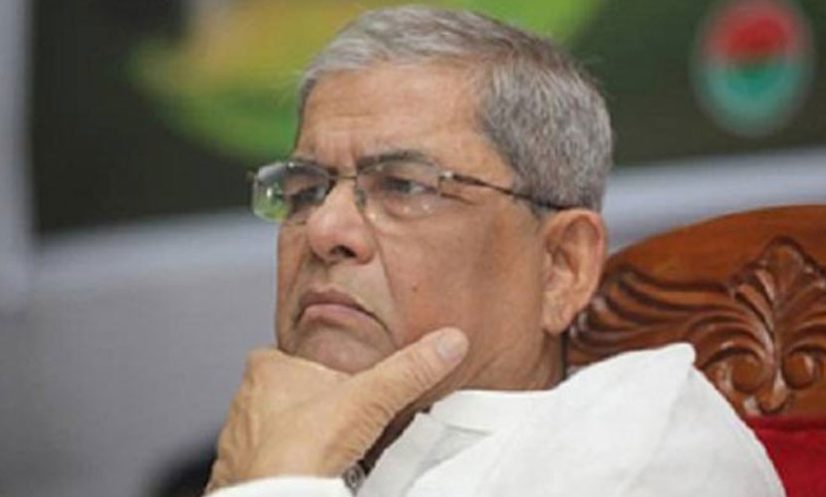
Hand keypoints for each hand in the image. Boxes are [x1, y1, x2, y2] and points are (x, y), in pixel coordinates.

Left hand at [204, 327, 468, 492]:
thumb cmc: (305, 447)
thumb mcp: (371, 397)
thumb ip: (409, 369)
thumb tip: (446, 344)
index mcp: (266, 371)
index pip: (281, 354)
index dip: (307, 364)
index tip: (330, 374)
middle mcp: (244, 403)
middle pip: (275, 393)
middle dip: (302, 402)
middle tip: (334, 414)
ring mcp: (237, 442)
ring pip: (266, 430)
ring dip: (290, 437)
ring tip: (324, 448)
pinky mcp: (239, 475)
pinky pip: (260, 464)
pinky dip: (281, 467)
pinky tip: (305, 474)